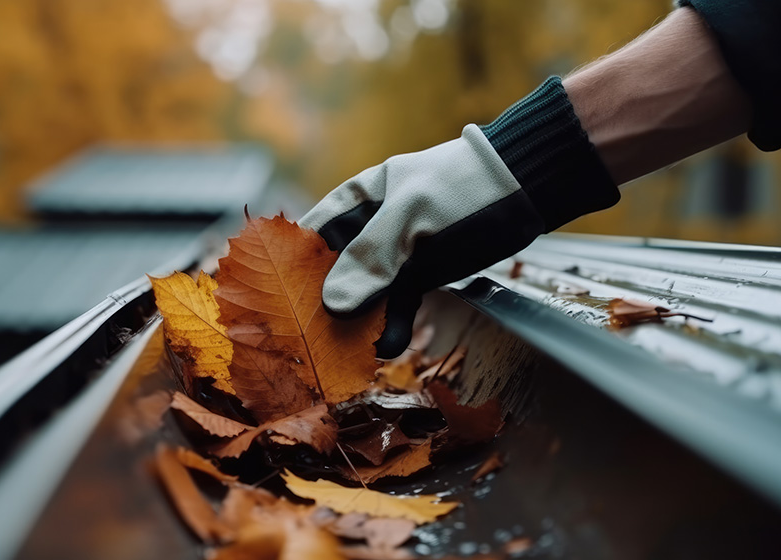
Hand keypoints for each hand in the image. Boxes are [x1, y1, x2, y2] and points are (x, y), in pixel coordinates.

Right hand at [299, 125, 543, 358]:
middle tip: (309, 338)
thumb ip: (371, 258)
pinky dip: (390, 325)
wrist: (525, 190)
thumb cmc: (462, 190)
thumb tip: (332, 303)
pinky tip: (387, 346)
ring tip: (349, 353)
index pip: (310, 235)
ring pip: (363, 292)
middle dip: (320, 303)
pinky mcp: (419, 273)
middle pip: (332, 269)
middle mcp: (369, 227)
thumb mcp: (412, 218)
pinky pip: (396, 303)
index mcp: (357, 199)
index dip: (289, 266)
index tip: (278, 301)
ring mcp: (395, 253)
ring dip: (357, 322)